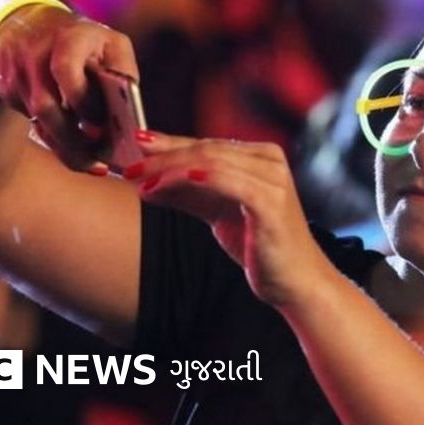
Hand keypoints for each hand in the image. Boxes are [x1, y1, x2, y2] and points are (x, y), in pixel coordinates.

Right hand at [0, 4, 138, 172]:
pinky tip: (73, 145)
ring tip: (91, 163)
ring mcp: (15, 72)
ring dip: (65, 147)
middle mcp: (35, 52)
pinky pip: (31, 122)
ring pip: (37, 122)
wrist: (29, 24)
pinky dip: (54, 138)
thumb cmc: (85, 41)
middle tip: (100, 160)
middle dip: (73, 139)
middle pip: (46, 106)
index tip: (103, 126)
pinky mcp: (6, 89)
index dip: (84, 103)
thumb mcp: (112, 45)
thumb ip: (122, 74)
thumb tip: (130, 118)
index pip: (66, 71)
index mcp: (67, 37)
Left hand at [124, 131, 334, 306]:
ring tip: (140, 182)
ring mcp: (272, 178)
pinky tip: (164, 186)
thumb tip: (145, 181)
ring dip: (168, 170)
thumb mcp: (218, 213)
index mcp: (262, 156)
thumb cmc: (259, 246)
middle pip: (205, 148)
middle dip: (162, 157)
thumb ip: (188, 193)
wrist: (295, 281)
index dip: (167, 145)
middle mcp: (270, 159)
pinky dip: (190, 179)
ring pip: (209, 161)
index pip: (207, 143)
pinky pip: (223, 181)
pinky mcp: (269, 200)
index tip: (133, 149)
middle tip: (128, 167)